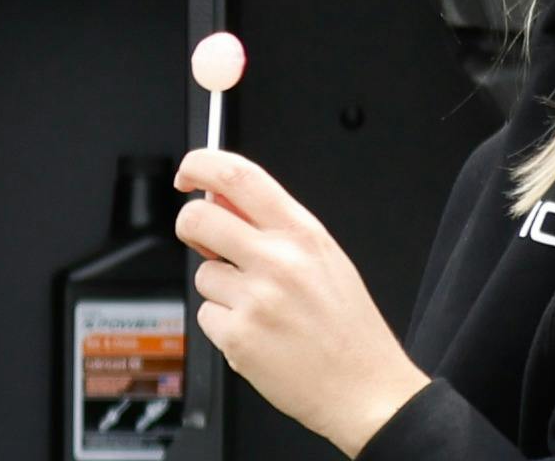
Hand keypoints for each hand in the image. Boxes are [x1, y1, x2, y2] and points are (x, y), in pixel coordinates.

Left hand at [178, 144, 427, 455]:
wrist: (365, 389)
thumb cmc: (348, 326)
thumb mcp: (324, 256)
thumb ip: (274, 225)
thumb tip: (223, 196)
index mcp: (303, 233)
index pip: (238, 175)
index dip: (201, 164)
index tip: (189, 173)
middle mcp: (278, 261)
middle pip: (199, 217)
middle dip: (189, 226)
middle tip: (202, 238)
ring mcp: (255, 301)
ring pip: (203, 274)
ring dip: (219, 288)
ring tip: (260, 308)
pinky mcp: (238, 339)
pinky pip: (207, 315)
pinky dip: (224, 325)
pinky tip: (257, 334)